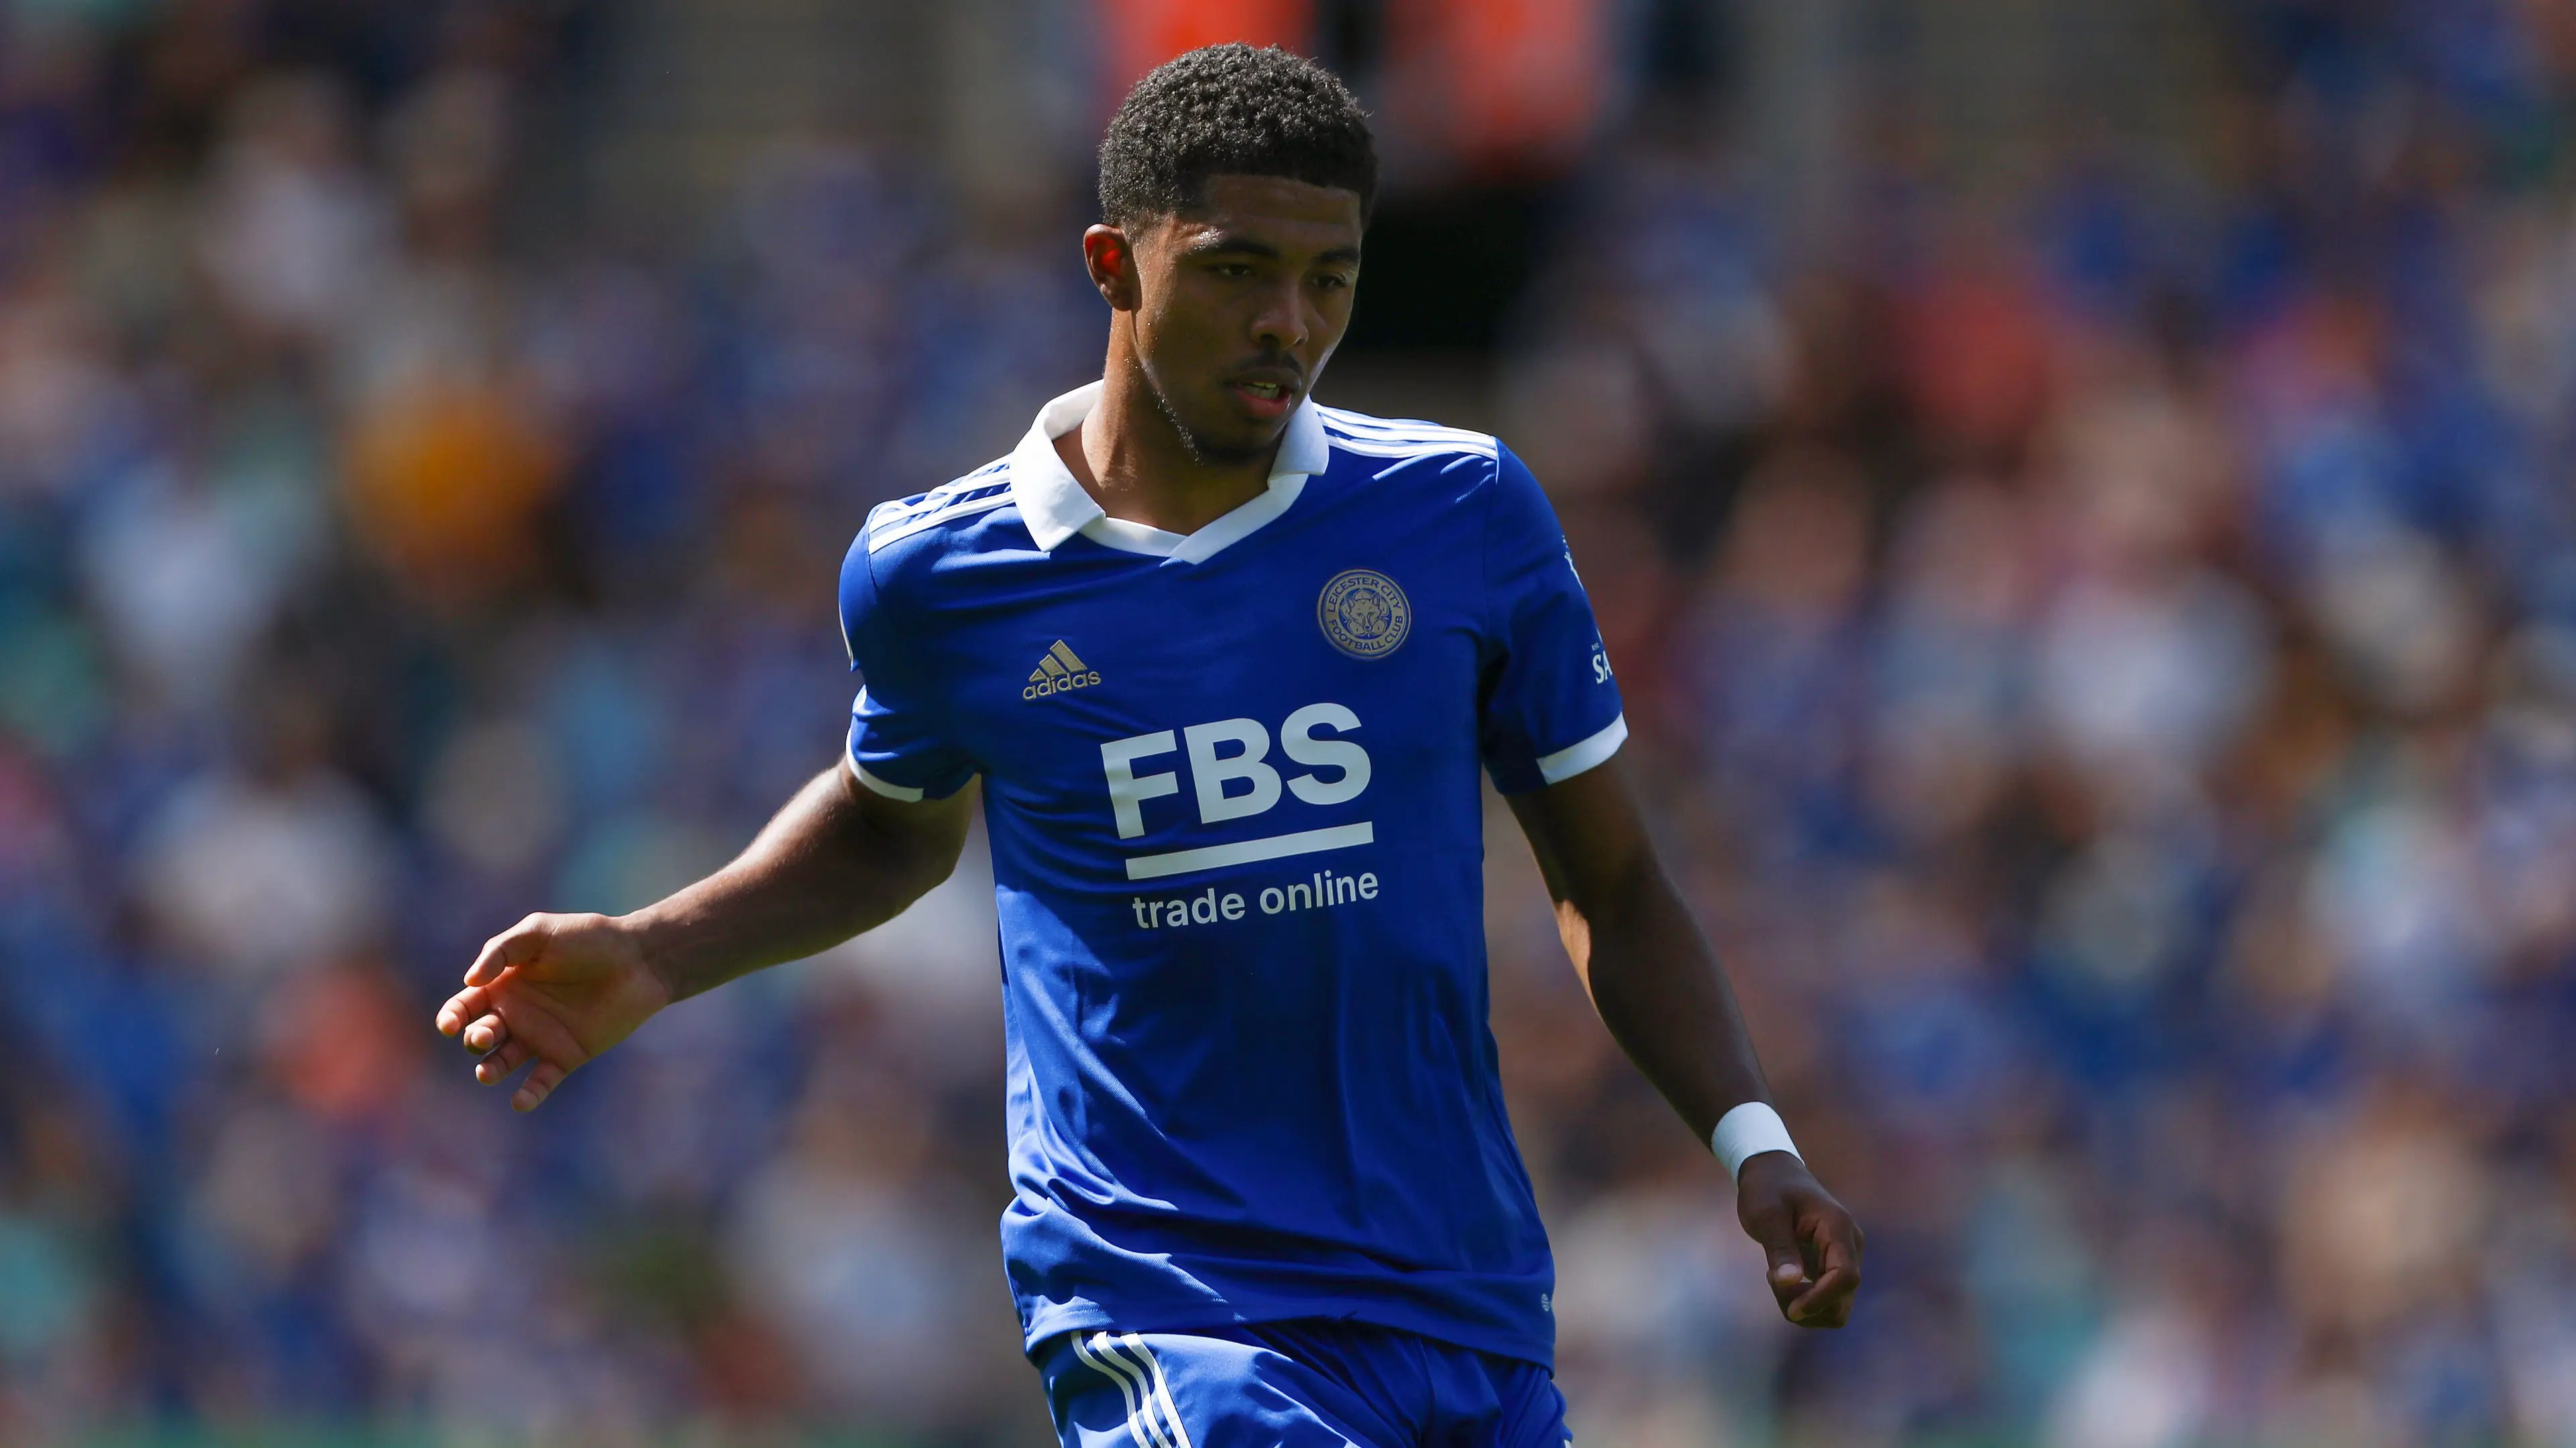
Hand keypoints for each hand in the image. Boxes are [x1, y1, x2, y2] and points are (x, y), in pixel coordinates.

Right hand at [434, 913, 671, 1110]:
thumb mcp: (540, 932)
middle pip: (479, 1036)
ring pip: (502, 1062)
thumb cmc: (589, 939)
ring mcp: (540, 1037)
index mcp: (503, 985)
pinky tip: (520, 1101)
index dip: (451, 1017)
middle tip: (487, 1035)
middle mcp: (516, 1014)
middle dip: (475, 1039)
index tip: (449, 1024)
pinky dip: (528, 1095)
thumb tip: (469, 981)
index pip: (464, 1006)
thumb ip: (502, 950)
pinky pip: (541, 1081)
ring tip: (487, 1071)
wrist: (638, 960)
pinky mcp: (566, 1056)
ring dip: (490, 1069)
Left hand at [1736, 1151, 1862, 1327]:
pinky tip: (1783, 1276)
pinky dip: (1805, 1299)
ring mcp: (1844, 1257)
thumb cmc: (1768, 1188)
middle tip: (1773, 1280)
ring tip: (1777, 1277)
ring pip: (1837, 1306)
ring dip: (1806, 1305)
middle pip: (1843, 1298)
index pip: (1846, 1276)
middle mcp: (1850, 1246)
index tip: (1791, 1309)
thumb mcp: (1765, 1214)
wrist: (1773, 1173)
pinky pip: (1827, 1299)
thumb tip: (1790, 1283)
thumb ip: (1779, 1248)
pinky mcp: (1833, 1266)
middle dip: (1808, 1305)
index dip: (1821, 1299)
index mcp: (1838, 1228)